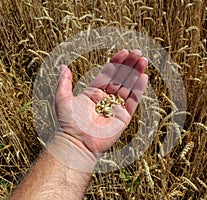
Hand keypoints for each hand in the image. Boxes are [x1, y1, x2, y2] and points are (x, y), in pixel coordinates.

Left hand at [50, 49, 147, 170]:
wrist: (76, 143)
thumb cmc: (68, 123)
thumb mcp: (63, 98)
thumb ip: (64, 82)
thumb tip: (63, 66)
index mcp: (94, 92)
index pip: (108, 74)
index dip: (116, 62)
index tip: (124, 51)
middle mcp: (106, 99)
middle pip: (121, 78)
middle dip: (129, 65)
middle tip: (138, 52)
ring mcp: (116, 108)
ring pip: (129, 87)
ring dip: (136, 73)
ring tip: (143, 60)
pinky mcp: (124, 117)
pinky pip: (133, 101)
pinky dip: (139, 89)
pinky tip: (144, 77)